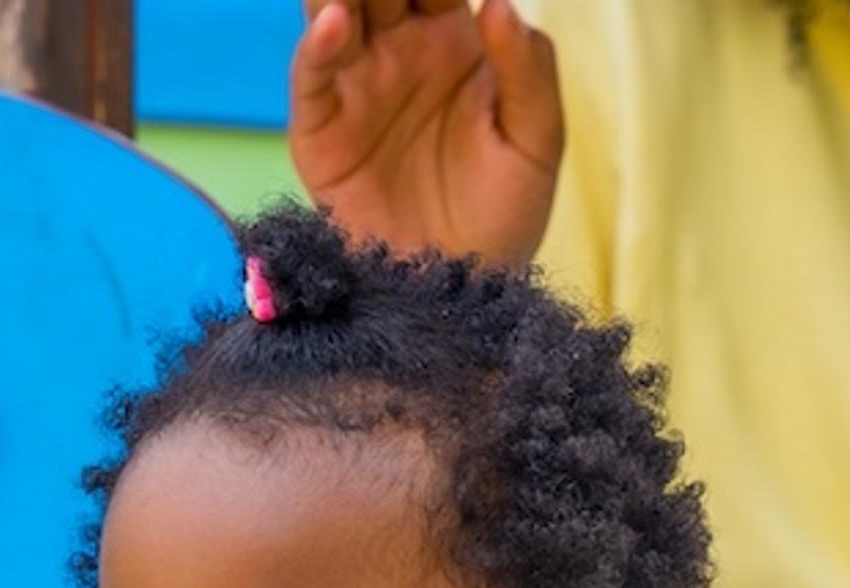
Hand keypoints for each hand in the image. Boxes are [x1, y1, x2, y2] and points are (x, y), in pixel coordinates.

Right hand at [288, 0, 563, 266]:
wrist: (456, 295)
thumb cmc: (502, 221)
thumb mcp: (536, 146)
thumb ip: (529, 71)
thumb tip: (500, 4)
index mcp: (454, 41)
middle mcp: (399, 51)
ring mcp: (357, 85)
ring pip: (336, 11)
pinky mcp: (320, 127)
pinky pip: (314, 74)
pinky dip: (319, 45)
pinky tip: (337, 24)